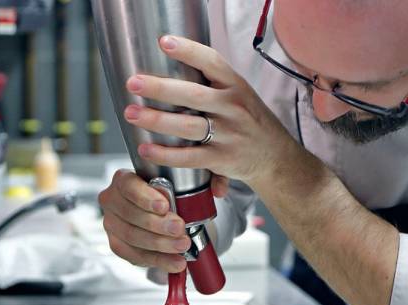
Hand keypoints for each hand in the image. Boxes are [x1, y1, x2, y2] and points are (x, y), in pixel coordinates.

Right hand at [98, 169, 228, 272]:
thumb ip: (201, 180)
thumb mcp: (182, 180)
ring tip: (182, 246)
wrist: (158, 211)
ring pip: (133, 237)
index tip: (164, 206)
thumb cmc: (166, 194)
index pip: (129, 186)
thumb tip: (220, 190)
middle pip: (131, 215)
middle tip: (180, 229)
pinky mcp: (117, 244)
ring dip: (160, 245)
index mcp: (124, 180)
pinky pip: (134, 255)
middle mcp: (112, 200)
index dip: (145, 198)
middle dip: (158, 225)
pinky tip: (174, 262)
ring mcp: (112, 224)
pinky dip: (157, 261)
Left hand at [123, 35, 301, 185]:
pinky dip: (165, 154)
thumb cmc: (250, 121)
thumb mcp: (241, 94)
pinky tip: (146, 149)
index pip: (211, 62)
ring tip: (132, 114)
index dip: (188, 51)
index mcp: (236, 86)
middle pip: (192, 95)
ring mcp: (227, 134)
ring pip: (187, 126)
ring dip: (157, 121)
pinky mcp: (221, 159)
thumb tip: (174, 61)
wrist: (276, 157)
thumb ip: (213, 82)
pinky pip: (189, 157)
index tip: (163, 42)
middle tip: (134, 83)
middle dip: (160, 88)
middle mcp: (232, 108)